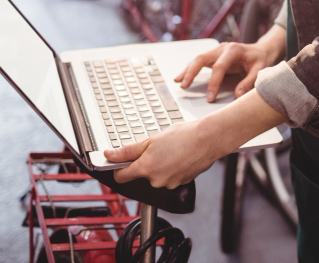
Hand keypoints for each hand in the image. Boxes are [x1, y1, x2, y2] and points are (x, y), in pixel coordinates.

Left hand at [105, 120, 220, 187]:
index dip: (119, 167)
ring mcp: (170, 183)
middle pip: (141, 175)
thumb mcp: (151, 139)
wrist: (209, 139)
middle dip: (146, 163)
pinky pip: (170, 177)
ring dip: (160, 165)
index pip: (121, 176)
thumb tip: (110, 155)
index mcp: (146, 168)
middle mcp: (156, 180)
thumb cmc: (184, 136)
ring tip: (172, 151)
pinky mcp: (181, 183)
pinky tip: (180, 157)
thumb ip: (128, 150)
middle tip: (157, 148)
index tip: (122, 161)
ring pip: (157, 176)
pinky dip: (172, 168)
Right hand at [175, 26, 285, 101]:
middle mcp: (223, 48)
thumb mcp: (260, 70)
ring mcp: (217, 51)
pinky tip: (182, 77)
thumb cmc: (261, 60)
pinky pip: (199, 62)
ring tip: (178, 82)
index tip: (210, 97)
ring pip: (197, 59)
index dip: (213, 83)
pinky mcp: (214, 56)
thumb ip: (249, 82)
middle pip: (202, 58)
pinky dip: (190, 69)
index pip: (219, 67)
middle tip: (184, 85)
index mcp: (234, 50)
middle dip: (191, 72)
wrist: (262, 51)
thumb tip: (237, 95)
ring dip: (187, 70)